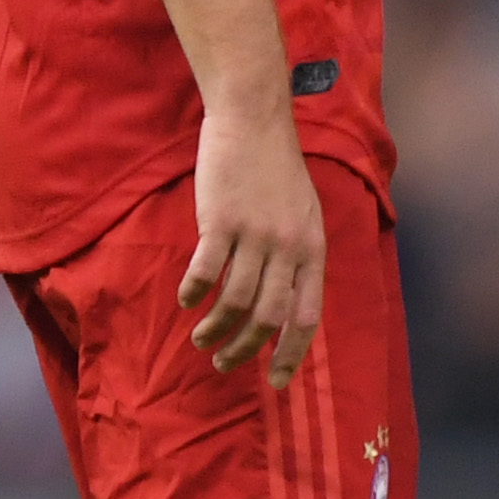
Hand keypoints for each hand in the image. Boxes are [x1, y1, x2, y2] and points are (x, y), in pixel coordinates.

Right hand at [179, 104, 327, 386]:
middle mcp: (287, 246)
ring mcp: (254, 233)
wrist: (253, 117)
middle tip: (225, 363)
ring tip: (201, 338)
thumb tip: (285, 303)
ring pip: (234, 301)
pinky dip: (193, 293)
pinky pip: (205, 271)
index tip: (275, 382)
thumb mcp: (304, 212)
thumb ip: (298, 255)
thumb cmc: (275, 166)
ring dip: (215, 328)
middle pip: (267, 318)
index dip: (291, 354)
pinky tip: (186, 300)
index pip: (306, 316)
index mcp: (312, 247)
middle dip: (245, 350)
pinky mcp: (221, 220)